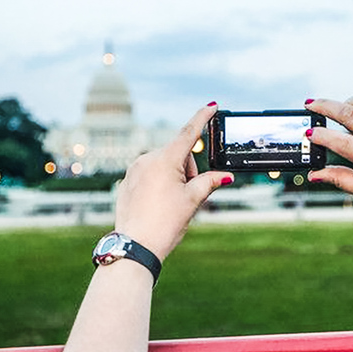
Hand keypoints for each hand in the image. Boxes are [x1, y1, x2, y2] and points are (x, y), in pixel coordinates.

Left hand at [113, 103, 233, 260]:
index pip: (188, 132)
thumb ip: (209, 182)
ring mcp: (134, 169)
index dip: (202, 118)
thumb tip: (225, 175)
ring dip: (174, 177)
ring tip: (170, 203)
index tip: (212, 105)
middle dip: (188, 170)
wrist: (135, 246)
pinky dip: (159, 183)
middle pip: (178, 155)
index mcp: (165, 159)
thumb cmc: (164, 223)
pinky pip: (149, 174)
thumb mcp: (192, 201)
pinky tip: (158, 204)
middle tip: (187, 195)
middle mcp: (147, 159)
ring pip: (164, 164)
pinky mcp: (127, 180)